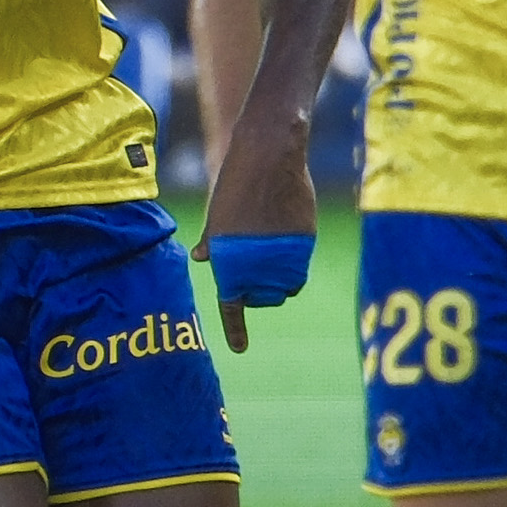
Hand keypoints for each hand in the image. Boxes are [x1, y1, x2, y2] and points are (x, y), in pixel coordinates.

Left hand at [195, 125, 318, 355]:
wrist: (269, 157)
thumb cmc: (237, 183)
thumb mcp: (217, 214)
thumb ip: (213, 242)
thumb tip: (201, 259)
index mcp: (228, 261)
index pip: (232, 305)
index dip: (235, 329)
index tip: (239, 349)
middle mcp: (256, 265)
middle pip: (263, 297)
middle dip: (259, 289)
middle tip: (254, 261)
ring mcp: (283, 256)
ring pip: (285, 286)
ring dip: (278, 276)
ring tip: (267, 242)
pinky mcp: (305, 244)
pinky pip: (300, 268)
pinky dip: (292, 262)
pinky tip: (283, 235)